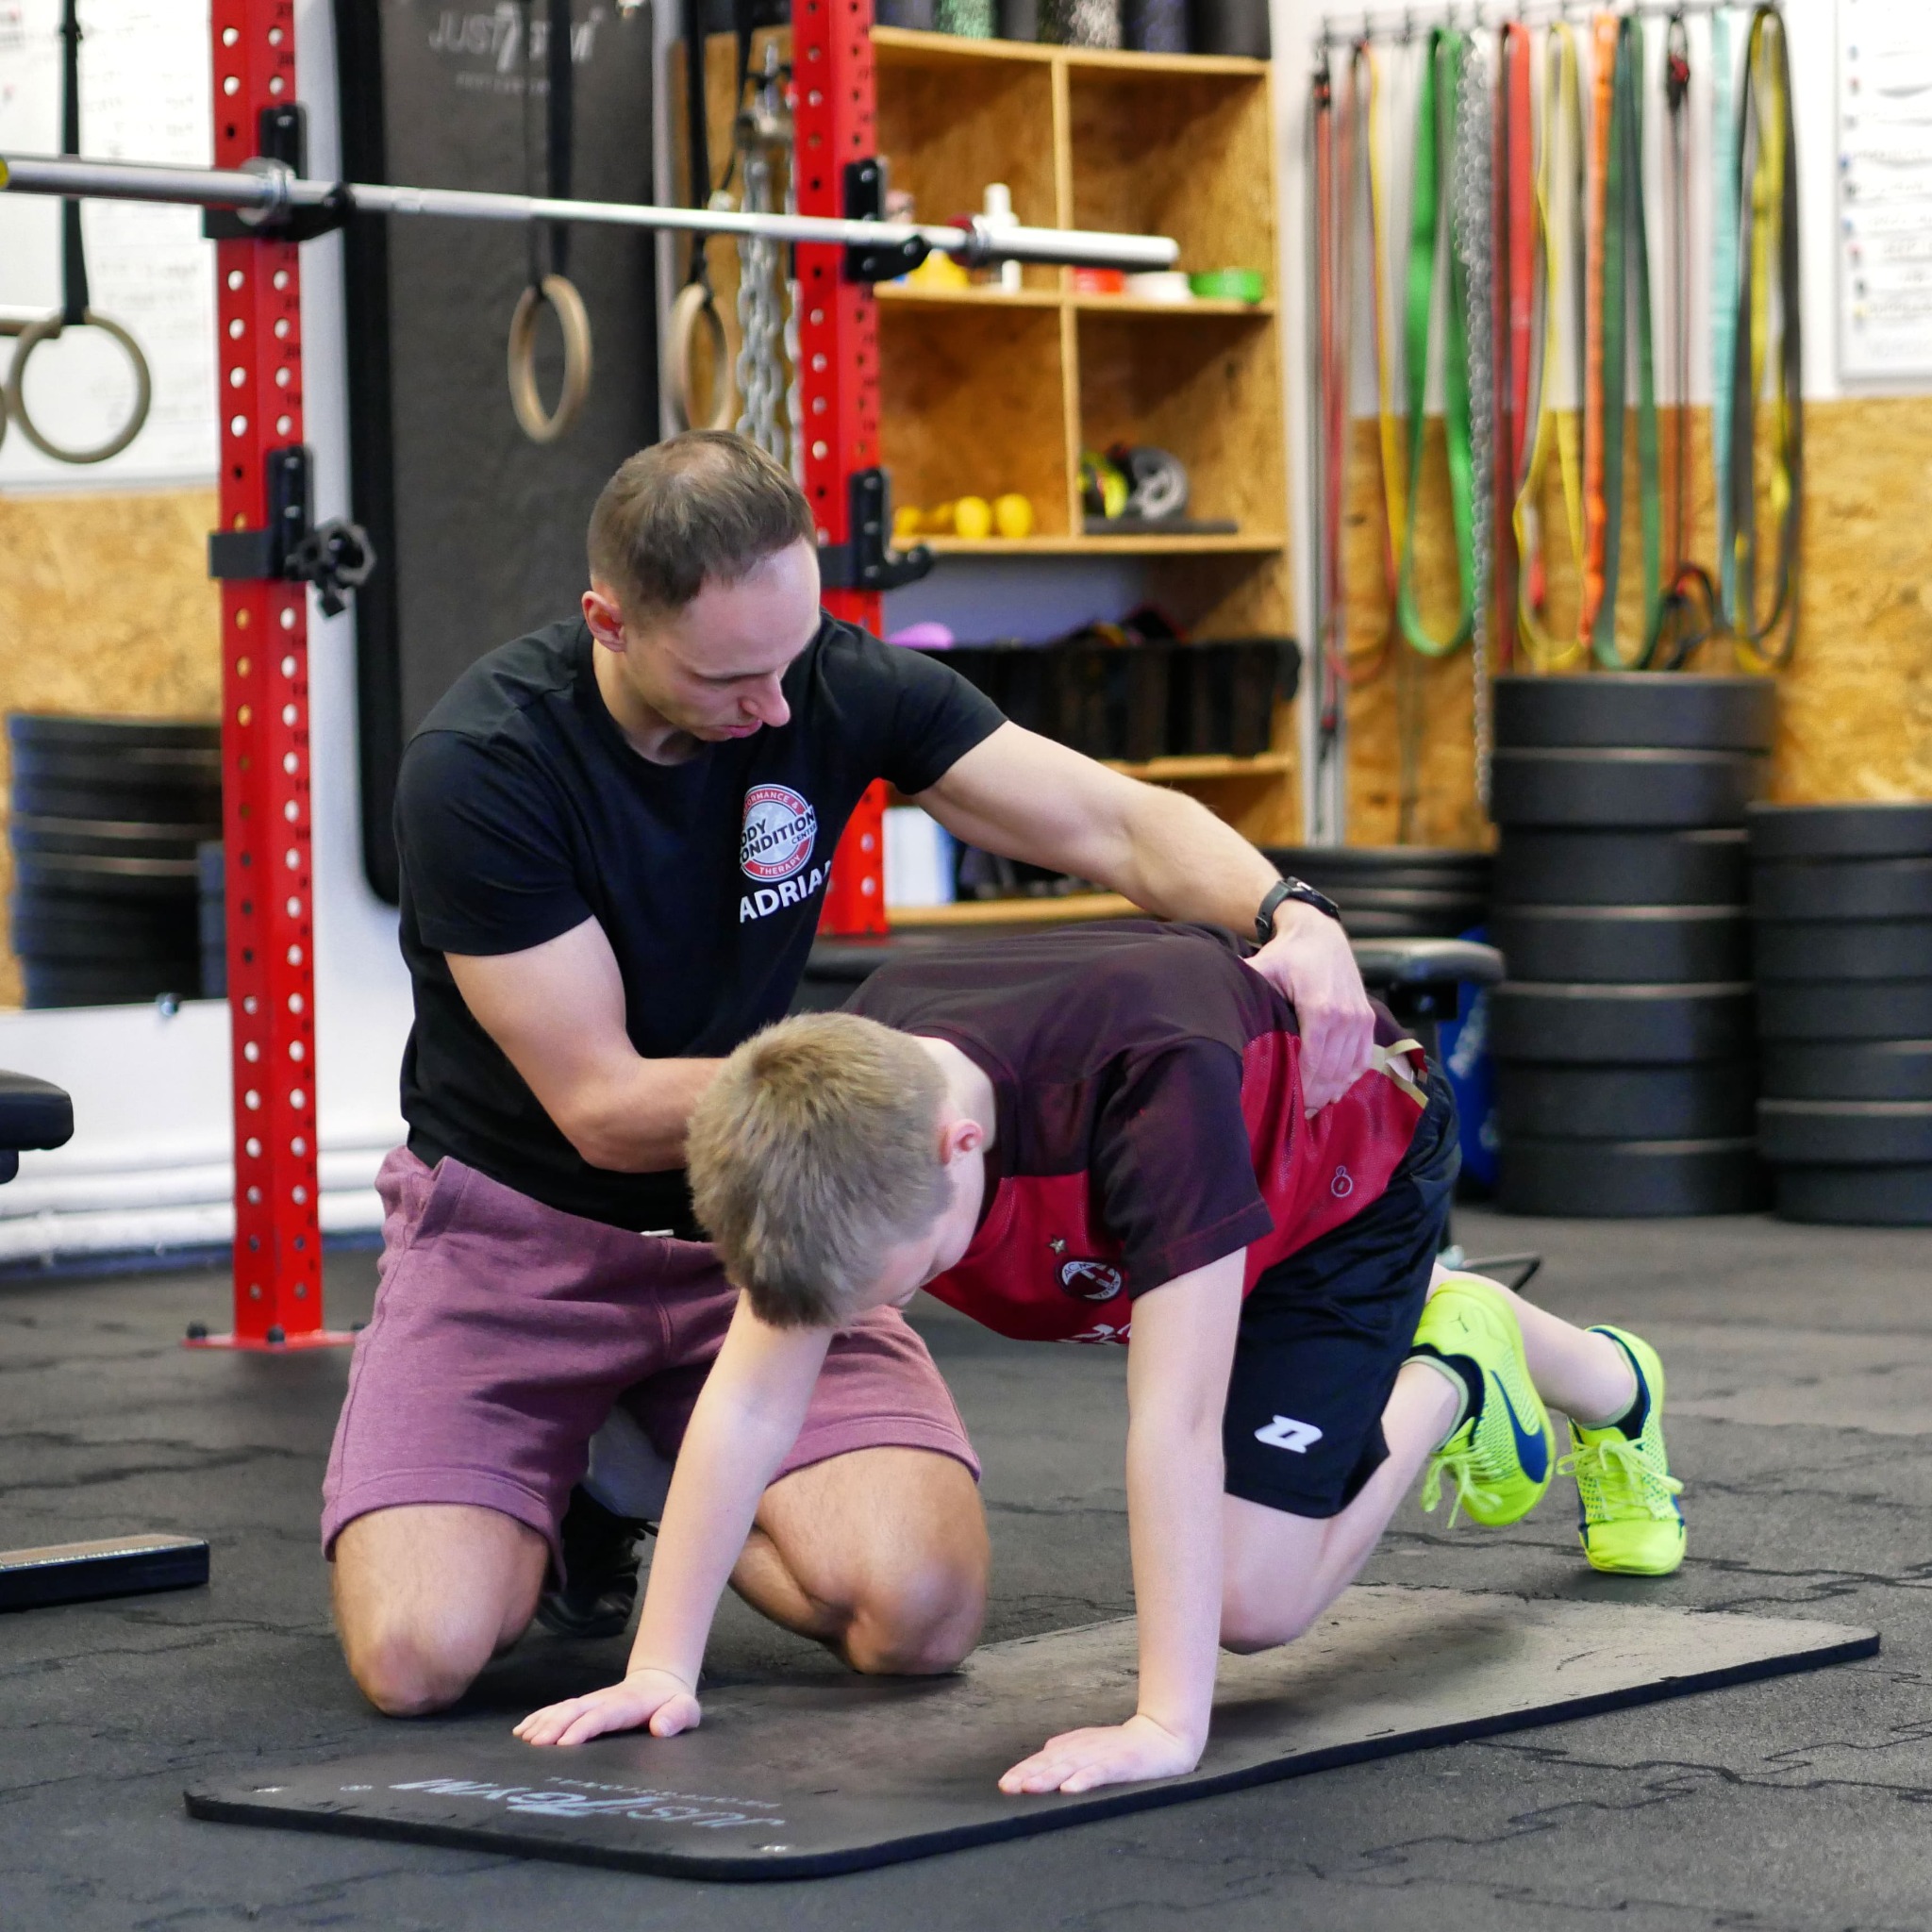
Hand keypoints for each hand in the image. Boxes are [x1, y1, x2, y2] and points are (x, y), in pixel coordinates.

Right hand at [514, 1667, 701, 1747]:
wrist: (662, 1682)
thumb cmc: (674, 1703)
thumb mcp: (686, 1709)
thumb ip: (677, 1717)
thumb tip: (660, 1728)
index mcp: (628, 1705)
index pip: (603, 1716)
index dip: (584, 1728)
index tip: (564, 1743)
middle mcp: (606, 1700)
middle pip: (576, 1710)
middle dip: (555, 1725)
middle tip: (535, 1745)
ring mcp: (593, 1701)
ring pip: (564, 1708)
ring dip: (543, 1721)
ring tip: (523, 1739)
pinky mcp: (585, 1705)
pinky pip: (559, 1709)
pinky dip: (540, 1717)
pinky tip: (522, 1730)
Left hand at [998, 1712, 1202, 1795]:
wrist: (1164, 1736)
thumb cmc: (1124, 1747)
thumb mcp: (1092, 1746)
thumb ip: (1068, 1750)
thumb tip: (1043, 1752)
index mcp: (1076, 1747)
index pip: (1045, 1760)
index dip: (1024, 1770)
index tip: (1004, 1784)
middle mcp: (1085, 1749)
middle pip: (1052, 1762)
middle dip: (1028, 1774)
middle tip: (1008, 1787)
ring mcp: (1103, 1755)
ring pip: (1071, 1766)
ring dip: (1049, 1776)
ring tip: (1030, 1787)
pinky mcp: (1123, 1762)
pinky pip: (1100, 1772)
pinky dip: (1084, 1780)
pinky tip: (1070, 1789)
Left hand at [1244, 901, 1375, 1111]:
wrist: (1320, 934)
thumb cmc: (1287, 955)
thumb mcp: (1262, 968)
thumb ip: (1245, 989)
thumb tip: (1210, 1007)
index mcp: (1320, 1008)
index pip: (1313, 1062)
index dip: (1302, 1088)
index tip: (1290, 1107)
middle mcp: (1345, 1016)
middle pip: (1331, 1071)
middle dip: (1314, 1096)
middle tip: (1297, 1115)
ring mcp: (1360, 1019)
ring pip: (1349, 1069)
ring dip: (1332, 1091)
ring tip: (1312, 1108)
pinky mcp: (1368, 1020)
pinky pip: (1364, 1059)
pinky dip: (1350, 1078)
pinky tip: (1334, 1091)